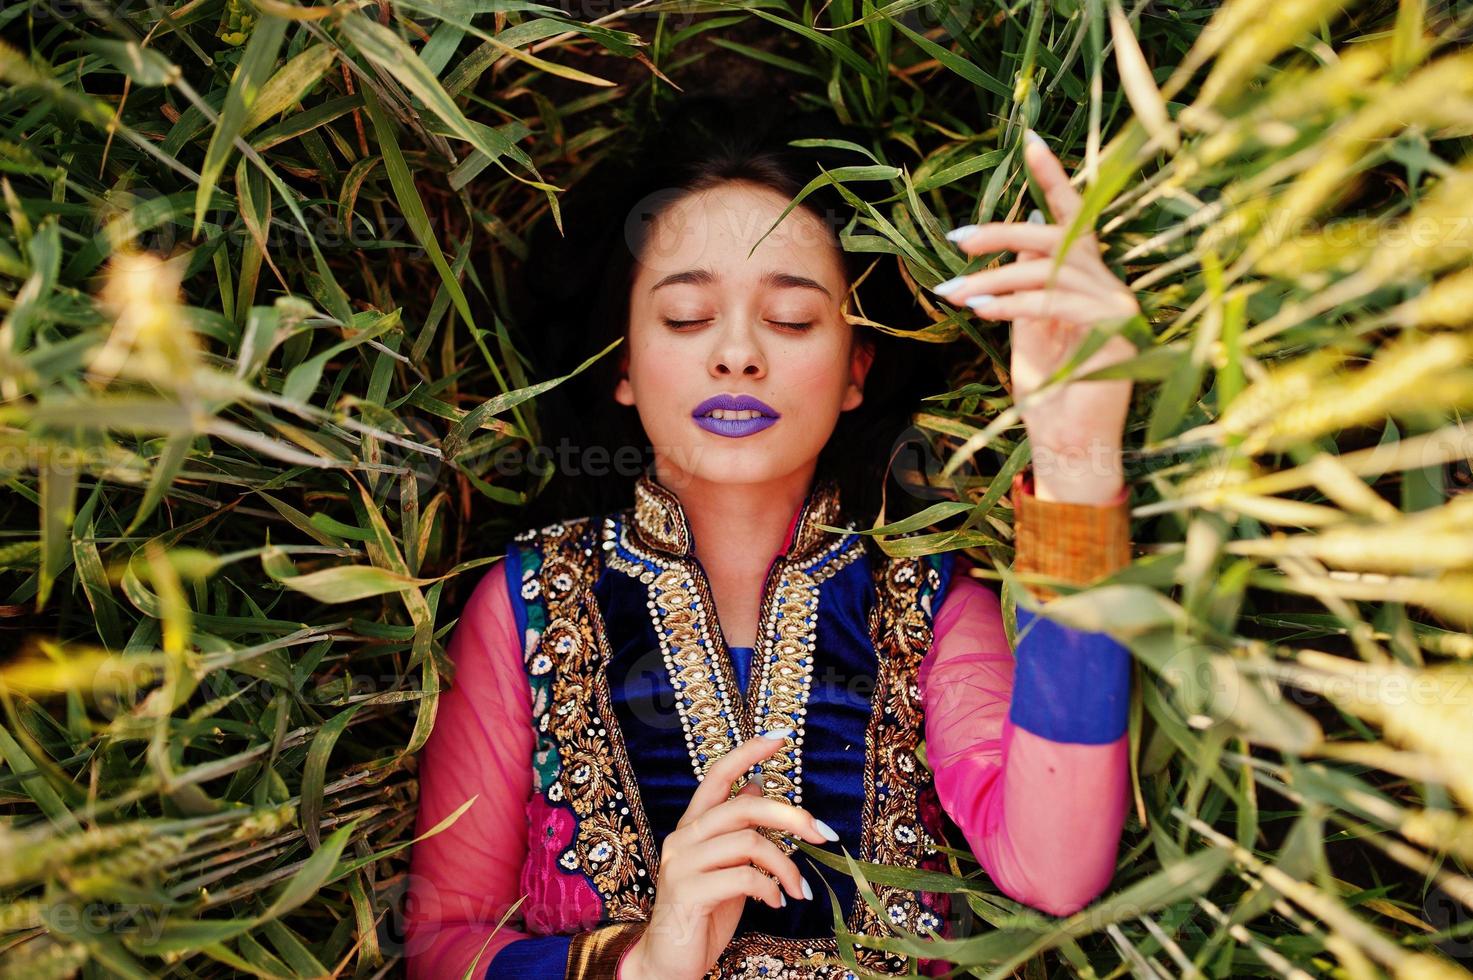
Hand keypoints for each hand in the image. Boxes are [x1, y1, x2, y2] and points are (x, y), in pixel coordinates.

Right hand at [619, 730, 836, 979]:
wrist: (668, 965)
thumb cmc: (703, 915)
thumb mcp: (727, 867)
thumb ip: (738, 830)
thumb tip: (757, 787)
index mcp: (693, 827)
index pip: (717, 775)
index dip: (748, 753)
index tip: (780, 737)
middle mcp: (683, 838)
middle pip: (743, 807)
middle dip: (791, 816)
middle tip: (823, 834)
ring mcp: (682, 864)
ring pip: (748, 842)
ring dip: (786, 866)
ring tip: (798, 890)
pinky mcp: (687, 892)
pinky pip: (742, 877)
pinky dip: (770, 888)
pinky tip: (776, 903)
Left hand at [934, 131, 1137, 501]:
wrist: (1070, 445)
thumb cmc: (1048, 393)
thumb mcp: (1028, 331)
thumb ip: (1022, 290)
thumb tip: (1000, 258)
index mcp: (1089, 279)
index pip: (1074, 218)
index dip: (1052, 178)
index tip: (1028, 140)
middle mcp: (1109, 285)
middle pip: (1056, 237)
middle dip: (1002, 234)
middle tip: (958, 241)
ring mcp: (1118, 306)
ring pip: (1048, 270)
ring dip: (994, 280)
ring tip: (955, 293)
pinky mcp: (1114, 331)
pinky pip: (1053, 303)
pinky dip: (1013, 303)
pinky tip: (981, 310)